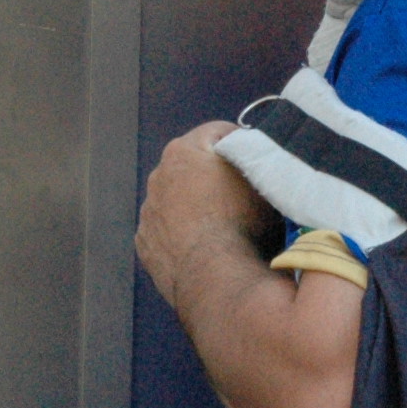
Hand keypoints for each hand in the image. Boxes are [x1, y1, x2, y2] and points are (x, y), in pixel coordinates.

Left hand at [137, 121, 275, 302]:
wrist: (215, 276)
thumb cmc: (242, 222)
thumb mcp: (262, 182)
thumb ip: (256, 162)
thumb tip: (259, 158)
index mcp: (183, 151)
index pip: (217, 131)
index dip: (241, 141)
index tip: (255, 157)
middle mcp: (158, 176)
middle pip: (191, 165)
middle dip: (211, 174)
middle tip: (239, 193)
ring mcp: (148, 212)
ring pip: (175, 199)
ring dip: (193, 204)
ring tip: (220, 224)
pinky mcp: (144, 244)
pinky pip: (165, 230)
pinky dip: (179, 233)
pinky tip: (201, 247)